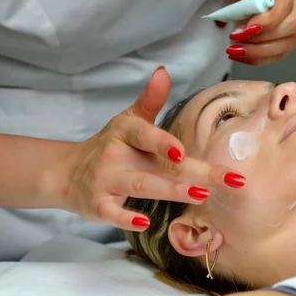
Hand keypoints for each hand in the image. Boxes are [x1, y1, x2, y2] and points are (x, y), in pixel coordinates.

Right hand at [59, 67, 245, 231]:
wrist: (68, 172)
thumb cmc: (112, 145)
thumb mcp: (128, 120)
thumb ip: (150, 99)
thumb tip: (163, 71)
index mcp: (126, 132)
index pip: (145, 134)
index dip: (163, 142)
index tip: (184, 150)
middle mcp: (116, 155)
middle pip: (158, 165)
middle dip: (194, 173)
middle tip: (227, 180)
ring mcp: (106, 181)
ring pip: (140, 186)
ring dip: (171, 191)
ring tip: (201, 194)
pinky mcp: (97, 205)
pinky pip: (112, 213)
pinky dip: (126, 219)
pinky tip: (145, 223)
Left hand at [219, 0, 295, 64]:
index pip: (286, 3)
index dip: (269, 20)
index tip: (247, 28)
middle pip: (292, 26)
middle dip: (263, 38)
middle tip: (237, 38)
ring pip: (288, 43)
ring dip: (260, 51)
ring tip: (236, 49)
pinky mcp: (290, 37)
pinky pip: (280, 53)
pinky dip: (259, 58)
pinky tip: (243, 55)